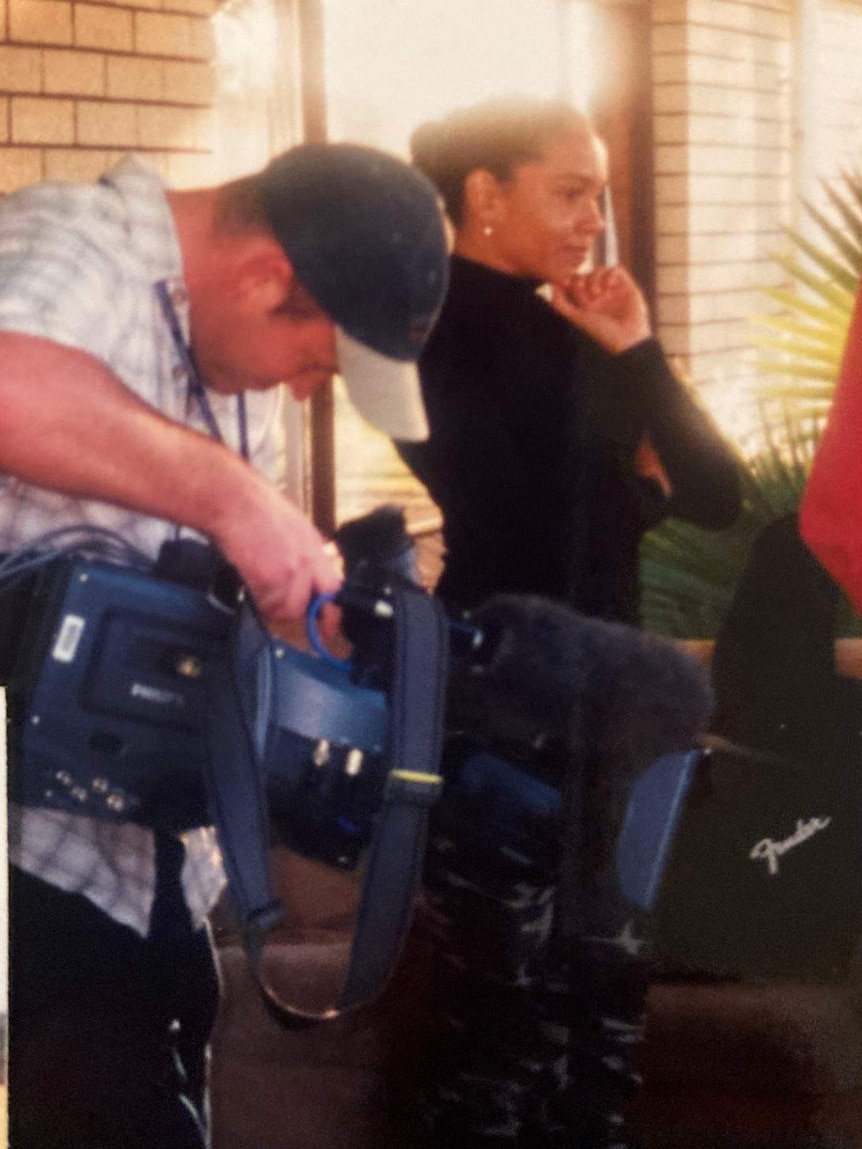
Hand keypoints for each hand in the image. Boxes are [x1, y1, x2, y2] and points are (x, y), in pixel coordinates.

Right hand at [211, 476, 341, 629]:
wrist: (234, 499)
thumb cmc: (255, 509)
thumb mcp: (292, 529)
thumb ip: (302, 557)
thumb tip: (302, 582)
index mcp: (315, 548)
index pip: (334, 590)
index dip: (330, 613)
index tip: (328, 629)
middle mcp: (310, 561)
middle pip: (311, 606)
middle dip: (295, 611)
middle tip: (279, 606)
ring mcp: (292, 571)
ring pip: (286, 610)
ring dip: (270, 605)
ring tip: (256, 584)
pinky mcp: (272, 578)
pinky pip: (267, 605)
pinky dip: (256, 599)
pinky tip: (249, 579)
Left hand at [549, 266, 651, 353]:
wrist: (626, 339)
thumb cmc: (602, 333)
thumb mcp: (577, 318)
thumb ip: (561, 304)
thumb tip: (552, 286)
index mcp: (587, 303)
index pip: (575, 283)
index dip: (569, 281)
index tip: (566, 285)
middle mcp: (600, 296)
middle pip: (586, 275)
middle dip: (581, 280)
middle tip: (581, 290)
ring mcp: (613, 290)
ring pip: (600, 271)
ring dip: (595, 277)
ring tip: (596, 292)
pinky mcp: (627, 286)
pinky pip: (617, 270)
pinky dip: (610, 274)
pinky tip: (607, 286)